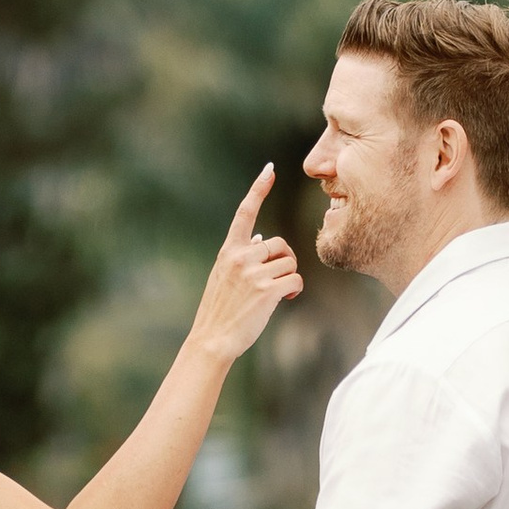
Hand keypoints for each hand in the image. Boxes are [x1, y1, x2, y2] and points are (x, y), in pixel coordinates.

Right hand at [186, 166, 302, 364]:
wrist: (212, 339)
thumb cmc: (220, 309)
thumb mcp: (224, 276)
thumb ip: (242, 255)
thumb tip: (262, 239)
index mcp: (229, 250)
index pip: (245, 212)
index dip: (258, 189)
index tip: (269, 169)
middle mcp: (240, 257)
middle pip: (281, 244)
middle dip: (284, 261)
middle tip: (274, 280)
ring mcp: (253, 273)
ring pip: (291, 262)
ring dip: (289, 277)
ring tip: (275, 293)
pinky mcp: (266, 290)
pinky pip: (296, 280)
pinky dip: (295, 290)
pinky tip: (283, 299)